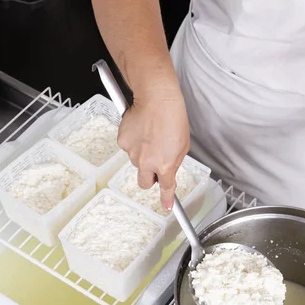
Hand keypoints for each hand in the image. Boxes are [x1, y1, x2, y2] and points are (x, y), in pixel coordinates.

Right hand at [117, 87, 189, 210]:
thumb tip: (169, 171)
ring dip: (143, 154)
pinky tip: (141, 129)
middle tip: (155, 164)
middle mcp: (146, 162)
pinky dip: (134, 141)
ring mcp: (132, 152)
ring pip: (137, 162)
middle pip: (144, 182)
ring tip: (151, 135)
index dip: (166, 200)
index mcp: (165, 165)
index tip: (167, 207)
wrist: (157, 97)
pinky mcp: (122, 141)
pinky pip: (128, 147)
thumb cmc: (173, 116)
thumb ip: (174, 162)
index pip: (166, 188)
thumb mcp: (183, 145)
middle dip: (150, 178)